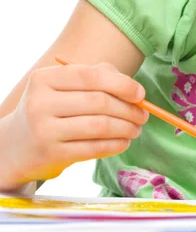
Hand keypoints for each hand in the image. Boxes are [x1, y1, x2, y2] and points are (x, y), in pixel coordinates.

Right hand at [4, 62, 147, 184]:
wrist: (14, 146)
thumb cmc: (51, 110)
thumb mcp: (63, 87)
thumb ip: (98, 77)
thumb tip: (134, 89)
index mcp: (45, 79)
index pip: (92, 76)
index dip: (122, 84)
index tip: (140, 94)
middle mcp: (40, 103)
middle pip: (98, 102)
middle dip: (128, 109)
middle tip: (144, 115)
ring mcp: (43, 130)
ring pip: (99, 126)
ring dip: (125, 128)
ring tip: (136, 129)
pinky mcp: (50, 155)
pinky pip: (93, 148)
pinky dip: (115, 145)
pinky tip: (124, 142)